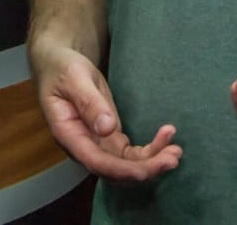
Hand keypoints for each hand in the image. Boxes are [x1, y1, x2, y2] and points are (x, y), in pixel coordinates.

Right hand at [32, 46, 181, 182]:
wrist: (60, 65)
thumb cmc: (62, 68)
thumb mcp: (73, 78)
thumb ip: (89, 103)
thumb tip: (107, 128)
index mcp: (69, 135)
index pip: (96, 162)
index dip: (122, 170)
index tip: (147, 169)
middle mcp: (83, 147)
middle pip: (115, 170)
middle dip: (145, 169)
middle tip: (173, 158)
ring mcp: (97, 144)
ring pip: (126, 164)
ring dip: (152, 162)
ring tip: (176, 151)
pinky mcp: (110, 137)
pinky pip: (131, 153)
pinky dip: (150, 150)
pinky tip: (167, 139)